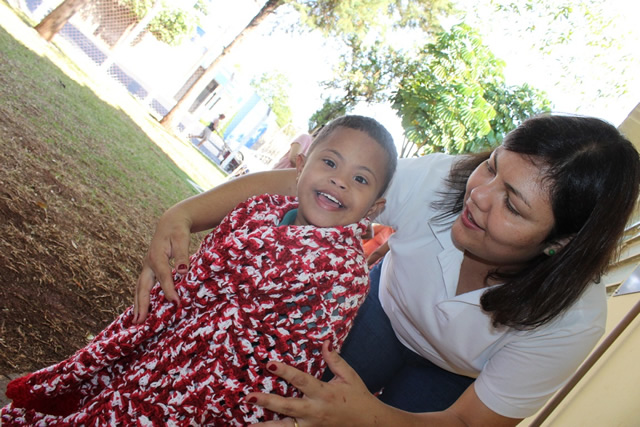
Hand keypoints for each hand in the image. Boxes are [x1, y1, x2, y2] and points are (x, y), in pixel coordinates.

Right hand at [133, 209, 189, 322]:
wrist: (170, 223)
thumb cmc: (177, 231)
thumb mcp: (182, 240)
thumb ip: (182, 256)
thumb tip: (183, 271)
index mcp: (157, 257)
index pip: (163, 276)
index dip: (169, 290)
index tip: (176, 303)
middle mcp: (148, 264)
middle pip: (143, 286)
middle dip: (141, 304)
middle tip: (139, 321)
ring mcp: (146, 267)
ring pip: (140, 288)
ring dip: (138, 304)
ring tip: (136, 320)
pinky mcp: (148, 270)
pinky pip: (143, 286)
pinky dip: (141, 298)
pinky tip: (142, 309)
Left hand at [246, 341, 381, 425]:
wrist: (369, 423)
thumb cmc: (358, 397)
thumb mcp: (349, 376)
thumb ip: (334, 360)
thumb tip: (326, 341)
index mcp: (324, 393)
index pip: (301, 380)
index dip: (285, 371)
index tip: (269, 363)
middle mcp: (315, 411)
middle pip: (287, 407)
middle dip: (267, 402)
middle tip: (249, 397)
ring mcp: (312, 425)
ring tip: (247, 426)